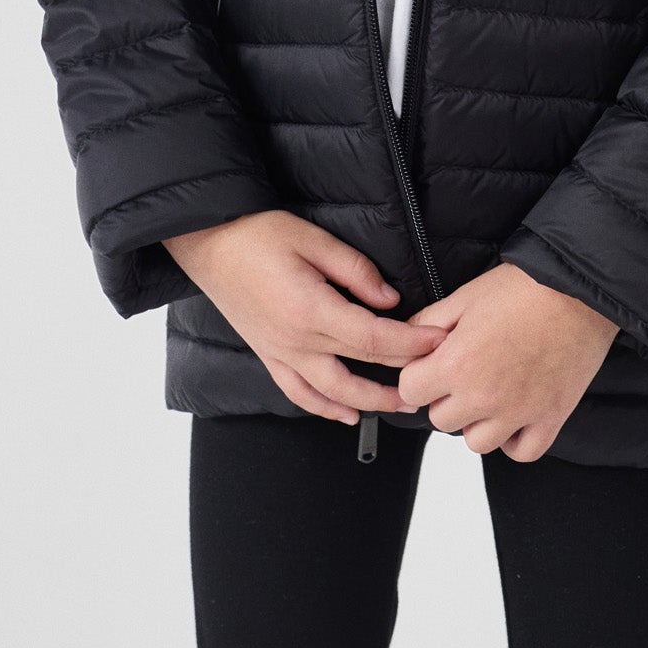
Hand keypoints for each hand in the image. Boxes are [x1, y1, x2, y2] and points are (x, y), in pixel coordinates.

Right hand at [162, 211, 448, 425]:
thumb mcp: (312, 239)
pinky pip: (298, 393)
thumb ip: (354, 270)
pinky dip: (324, 407)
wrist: (208, 243)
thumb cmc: (257, 234)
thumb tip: (389, 298)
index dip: (410, 342)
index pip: (373, 337)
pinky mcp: (268, 355)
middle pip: (360, 367)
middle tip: (433, 374)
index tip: (438, 339)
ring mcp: (280, 353)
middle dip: (401, 372)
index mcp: (311, 310)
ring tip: (400, 403)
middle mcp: (296, 341)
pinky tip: (345, 413)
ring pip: (331, 392)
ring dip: (369, 402)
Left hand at [395, 261, 619, 460]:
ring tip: (491, 390)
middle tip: (466, 370)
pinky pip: (521, 452)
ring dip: (477, 420)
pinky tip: (514, 415)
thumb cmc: (523, 287)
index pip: (410, 390)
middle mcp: (484, 396)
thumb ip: (428, 322)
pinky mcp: (550, 419)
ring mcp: (518, 413)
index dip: (418, 374)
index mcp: (457, 363)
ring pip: (476, 442)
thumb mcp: (466, 296)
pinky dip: (514, 440)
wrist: (580, 289)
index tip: (433, 363)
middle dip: (446, 395)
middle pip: (440, 419)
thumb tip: (403, 340)